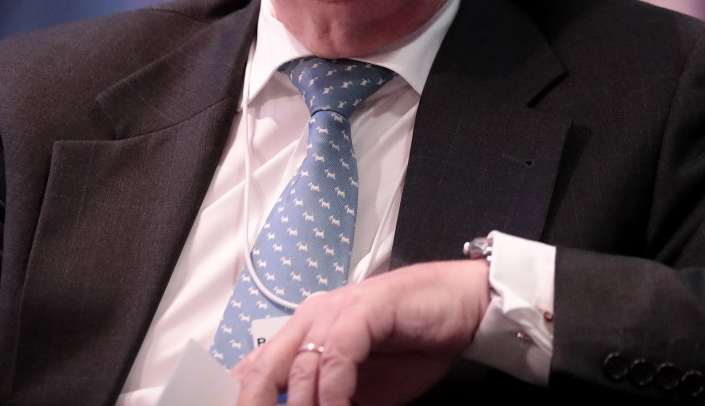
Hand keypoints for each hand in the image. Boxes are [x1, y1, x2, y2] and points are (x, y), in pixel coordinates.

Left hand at [233, 258, 489, 405]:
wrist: (460, 307)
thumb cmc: (413, 344)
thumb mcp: (361, 388)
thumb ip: (328, 401)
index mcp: (304, 334)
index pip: (255, 373)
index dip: (244, 402)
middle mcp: (311, 319)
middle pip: (262, 371)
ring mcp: (335, 312)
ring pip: (299, 370)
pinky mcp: (362, 310)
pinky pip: (336, 358)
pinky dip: (334, 393)